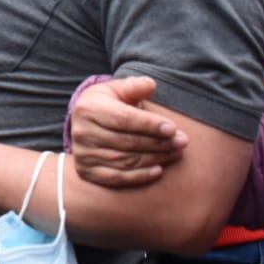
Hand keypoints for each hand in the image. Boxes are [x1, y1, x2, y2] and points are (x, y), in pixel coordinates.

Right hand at [69, 76, 185, 188]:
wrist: (87, 124)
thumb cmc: (108, 103)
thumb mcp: (118, 90)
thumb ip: (134, 86)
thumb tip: (150, 85)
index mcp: (88, 108)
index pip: (122, 119)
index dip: (149, 125)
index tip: (172, 128)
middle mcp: (82, 132)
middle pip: (126, 142)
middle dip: (158, 143)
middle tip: (182, 141)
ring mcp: (83, 154)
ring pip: (125, 161)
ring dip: (155, 158)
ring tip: (176, 152)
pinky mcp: (87, 172)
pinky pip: (117, 178)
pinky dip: (140, 176)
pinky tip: (158, 170)